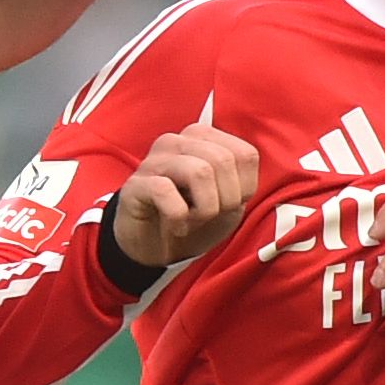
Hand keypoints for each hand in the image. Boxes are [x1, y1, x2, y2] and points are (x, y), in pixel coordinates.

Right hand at [109, 123, 261, 269]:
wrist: (153, 246)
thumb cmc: (192, 217)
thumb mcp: (227, 201)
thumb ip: (243, 182)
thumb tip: (248, 174)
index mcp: (202, 138)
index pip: (245, 154)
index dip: (245, 188)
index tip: (228, 206)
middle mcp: (177, 141)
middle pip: (224, 160)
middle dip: (226, 200)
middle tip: (210, 217)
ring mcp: (154, 160)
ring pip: (199, 171)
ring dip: (204, 209)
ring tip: (193, 221)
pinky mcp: (136, 184)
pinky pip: (165, 191)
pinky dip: (179, 217)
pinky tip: (176, 226)